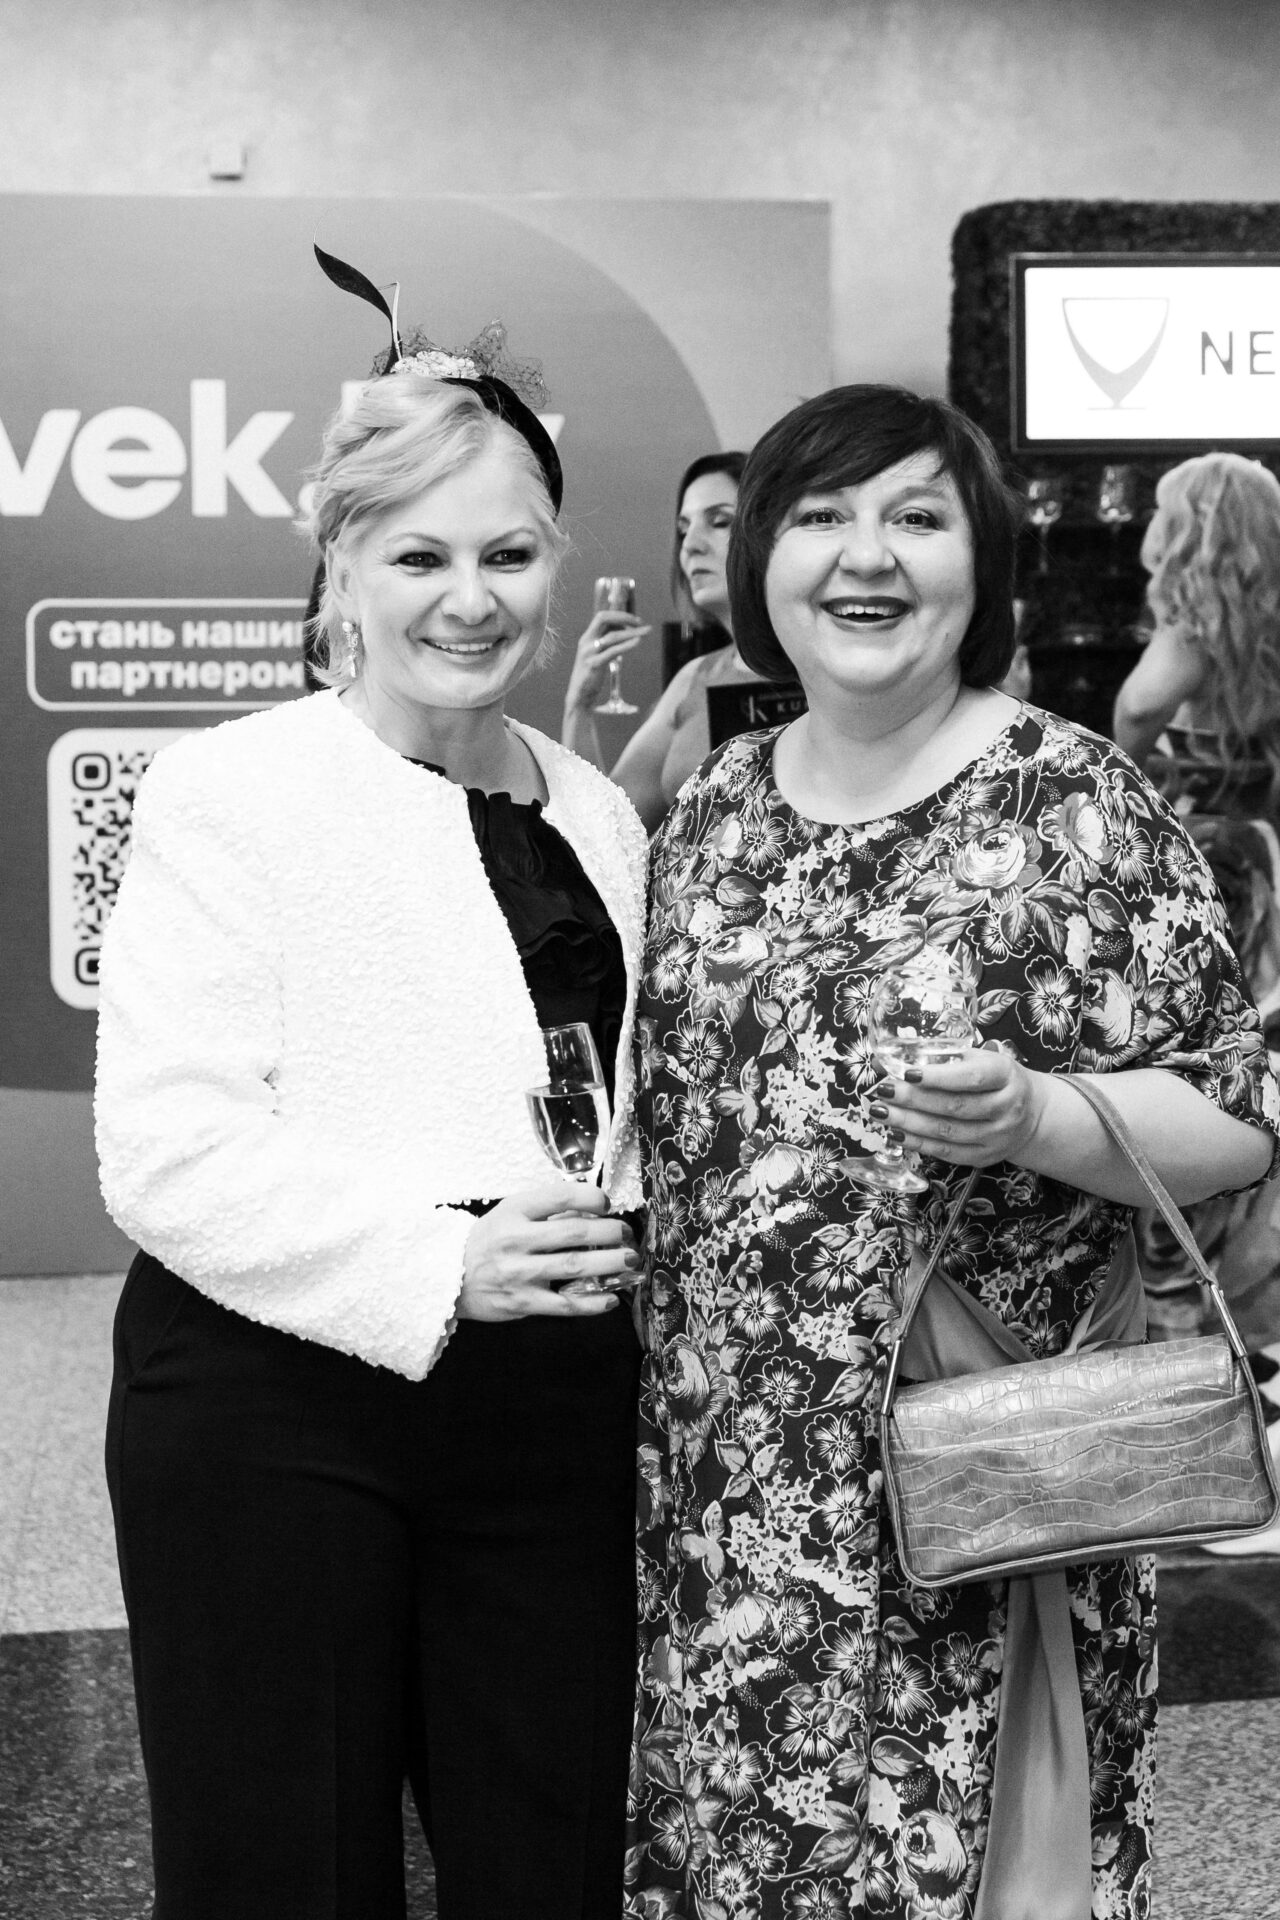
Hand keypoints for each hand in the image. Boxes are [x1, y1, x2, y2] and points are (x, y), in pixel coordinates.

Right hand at [459, 1184, 640, 1319]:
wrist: (450, 1276)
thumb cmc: (489, 1241)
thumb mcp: (509, 1213)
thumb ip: (545, 1210)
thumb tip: (591, 1210)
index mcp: (514, 1211)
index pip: (559, 1196)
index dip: (591, 1197)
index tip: (606, 1203)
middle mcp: (516, 1240)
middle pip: (574, 1232)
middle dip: (610, 1231)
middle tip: (627, 1233)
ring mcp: (519, 1273)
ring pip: (575, 1266)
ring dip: (610, 1262)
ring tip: (629, 1259)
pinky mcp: (523, 1302)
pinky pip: (565, 1305)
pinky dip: (592, 1302)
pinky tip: (610, 1298)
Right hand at [562, 610, 649, 714]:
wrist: (579, 696)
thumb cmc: (591, 675)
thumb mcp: (597, 654)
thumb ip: (607, 641)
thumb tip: (624, 629)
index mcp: (587, 638)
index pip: (602, 616)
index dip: (619, 615)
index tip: (635, 620)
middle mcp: (586, 642)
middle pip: (603, 619)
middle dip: (623, 617)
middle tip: (641, 622)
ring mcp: (589, 653)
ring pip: (612, 636)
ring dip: (631, 632)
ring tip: (647, 631)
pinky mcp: (594, 665)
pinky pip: (613, 651)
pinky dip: (627, 645)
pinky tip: (638, 641)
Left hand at [874, 1041, 1049, 1169]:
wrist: (1031, 1113)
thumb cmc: (995, 1079)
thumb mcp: (980, 1058)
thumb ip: (943, 1056)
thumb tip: (893, 1058)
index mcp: (1005, 1074)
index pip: (970, 1078)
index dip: (937, 1077)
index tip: (906, 1073)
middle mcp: (1006, 1107)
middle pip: (955, 1106)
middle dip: (913, 1099)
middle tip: (883, 1091)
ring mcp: (998, 1136)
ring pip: (948, 1132)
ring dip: (908, 1123)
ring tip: (880, 1112)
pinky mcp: (986, 1157)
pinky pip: (947, 1153)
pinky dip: (918, 1144)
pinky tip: (896, 1133)